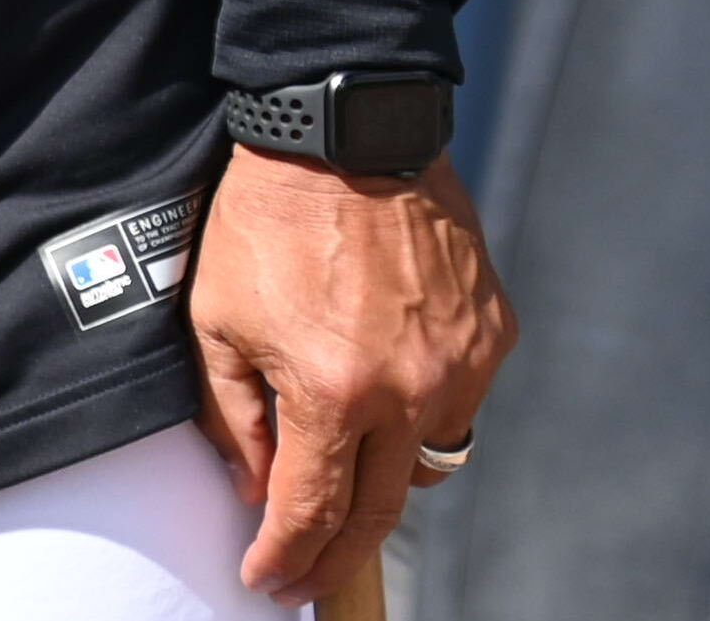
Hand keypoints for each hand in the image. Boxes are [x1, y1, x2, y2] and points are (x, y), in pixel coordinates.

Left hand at [188, 145, 512, 606]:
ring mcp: (463, 364)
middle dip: (341, 554)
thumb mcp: (215, 318)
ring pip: (430, 461)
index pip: (313, 509)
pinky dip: (422, 413)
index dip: (288, 556)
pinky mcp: (494, 333)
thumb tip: (254, 486)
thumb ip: (233, 414)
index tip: (270, 581)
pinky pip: (460, 402)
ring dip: (387, 479)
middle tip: (312, 575)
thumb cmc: (266, 219)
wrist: (346, 132)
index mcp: (335, 390)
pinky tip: (386, 394)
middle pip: (383, 510)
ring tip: (345, 477)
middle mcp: (412, 390)